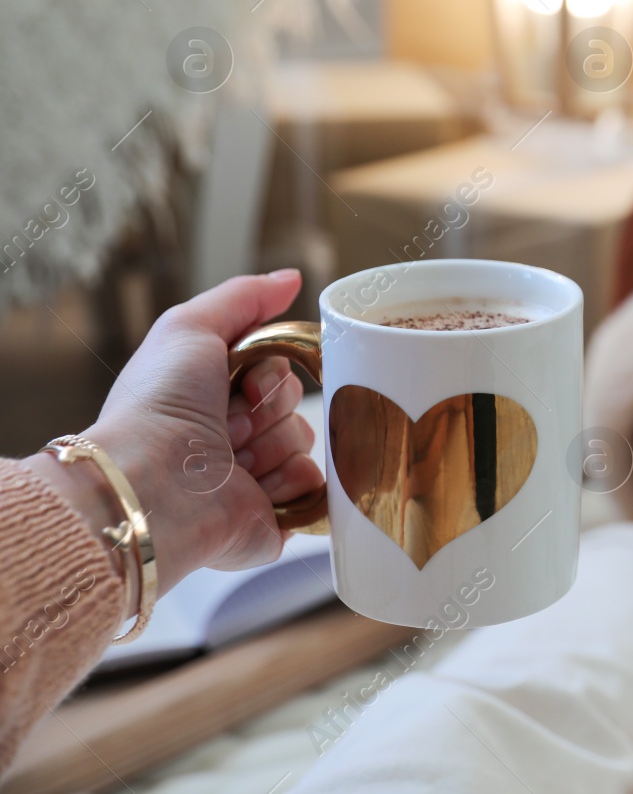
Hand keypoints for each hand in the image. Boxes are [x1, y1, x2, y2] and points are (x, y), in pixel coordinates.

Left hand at [28, 270, 322, 604]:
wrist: (154, 483)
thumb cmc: (158, 405)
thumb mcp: (189, 327)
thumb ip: (243, 297)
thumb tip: (292, 278)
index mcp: (213, 397)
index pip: (277, 368)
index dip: (269, 370)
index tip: (243, 382)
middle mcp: (233, 437)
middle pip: (294, 403)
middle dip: (269, 408)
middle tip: (228, 425)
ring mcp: (254, 479)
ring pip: (306, 442)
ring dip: (274, 445)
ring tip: (234, 461)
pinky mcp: (272, 518)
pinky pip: (314, 487)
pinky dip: (291, 482)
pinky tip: (255, 486)